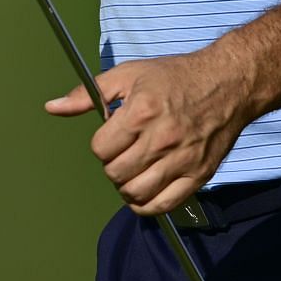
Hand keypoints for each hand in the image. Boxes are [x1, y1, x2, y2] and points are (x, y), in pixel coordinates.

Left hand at [44, 46, 257, 216]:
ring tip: (133, 169)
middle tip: (123, 152)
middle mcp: (161, 139)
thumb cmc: (175, 76)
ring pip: (136, 194)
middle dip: (112, 165)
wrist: (227, 83)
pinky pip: (162, 205)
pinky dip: (146, 205)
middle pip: (115, 174)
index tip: (112, 136)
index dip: (101, 144)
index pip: (101, 149)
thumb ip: (88, 94)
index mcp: (141, 112)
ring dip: (126, 186)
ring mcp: (182, 160)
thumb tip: (52, 107)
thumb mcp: (128, 74)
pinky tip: (144, 189)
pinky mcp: (198, 175)